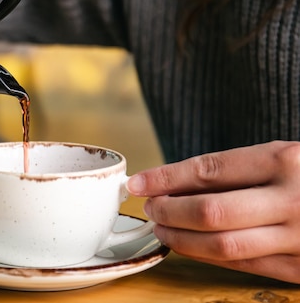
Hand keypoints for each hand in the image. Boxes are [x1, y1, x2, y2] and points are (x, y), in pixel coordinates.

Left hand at [126, 141, 299, 283]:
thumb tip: (175, 182)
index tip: (138, 182)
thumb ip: (239, 169)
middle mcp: (295, 198)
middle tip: (149, 207)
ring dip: (181, 238)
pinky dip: (208, 256)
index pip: (211, 169)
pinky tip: (189, 246)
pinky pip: (244, 265)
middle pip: (210, 210)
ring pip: (223, 244)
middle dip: (168, 210)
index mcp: (288, 160)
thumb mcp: (287, 156)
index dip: (166, 177)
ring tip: (161, 228)